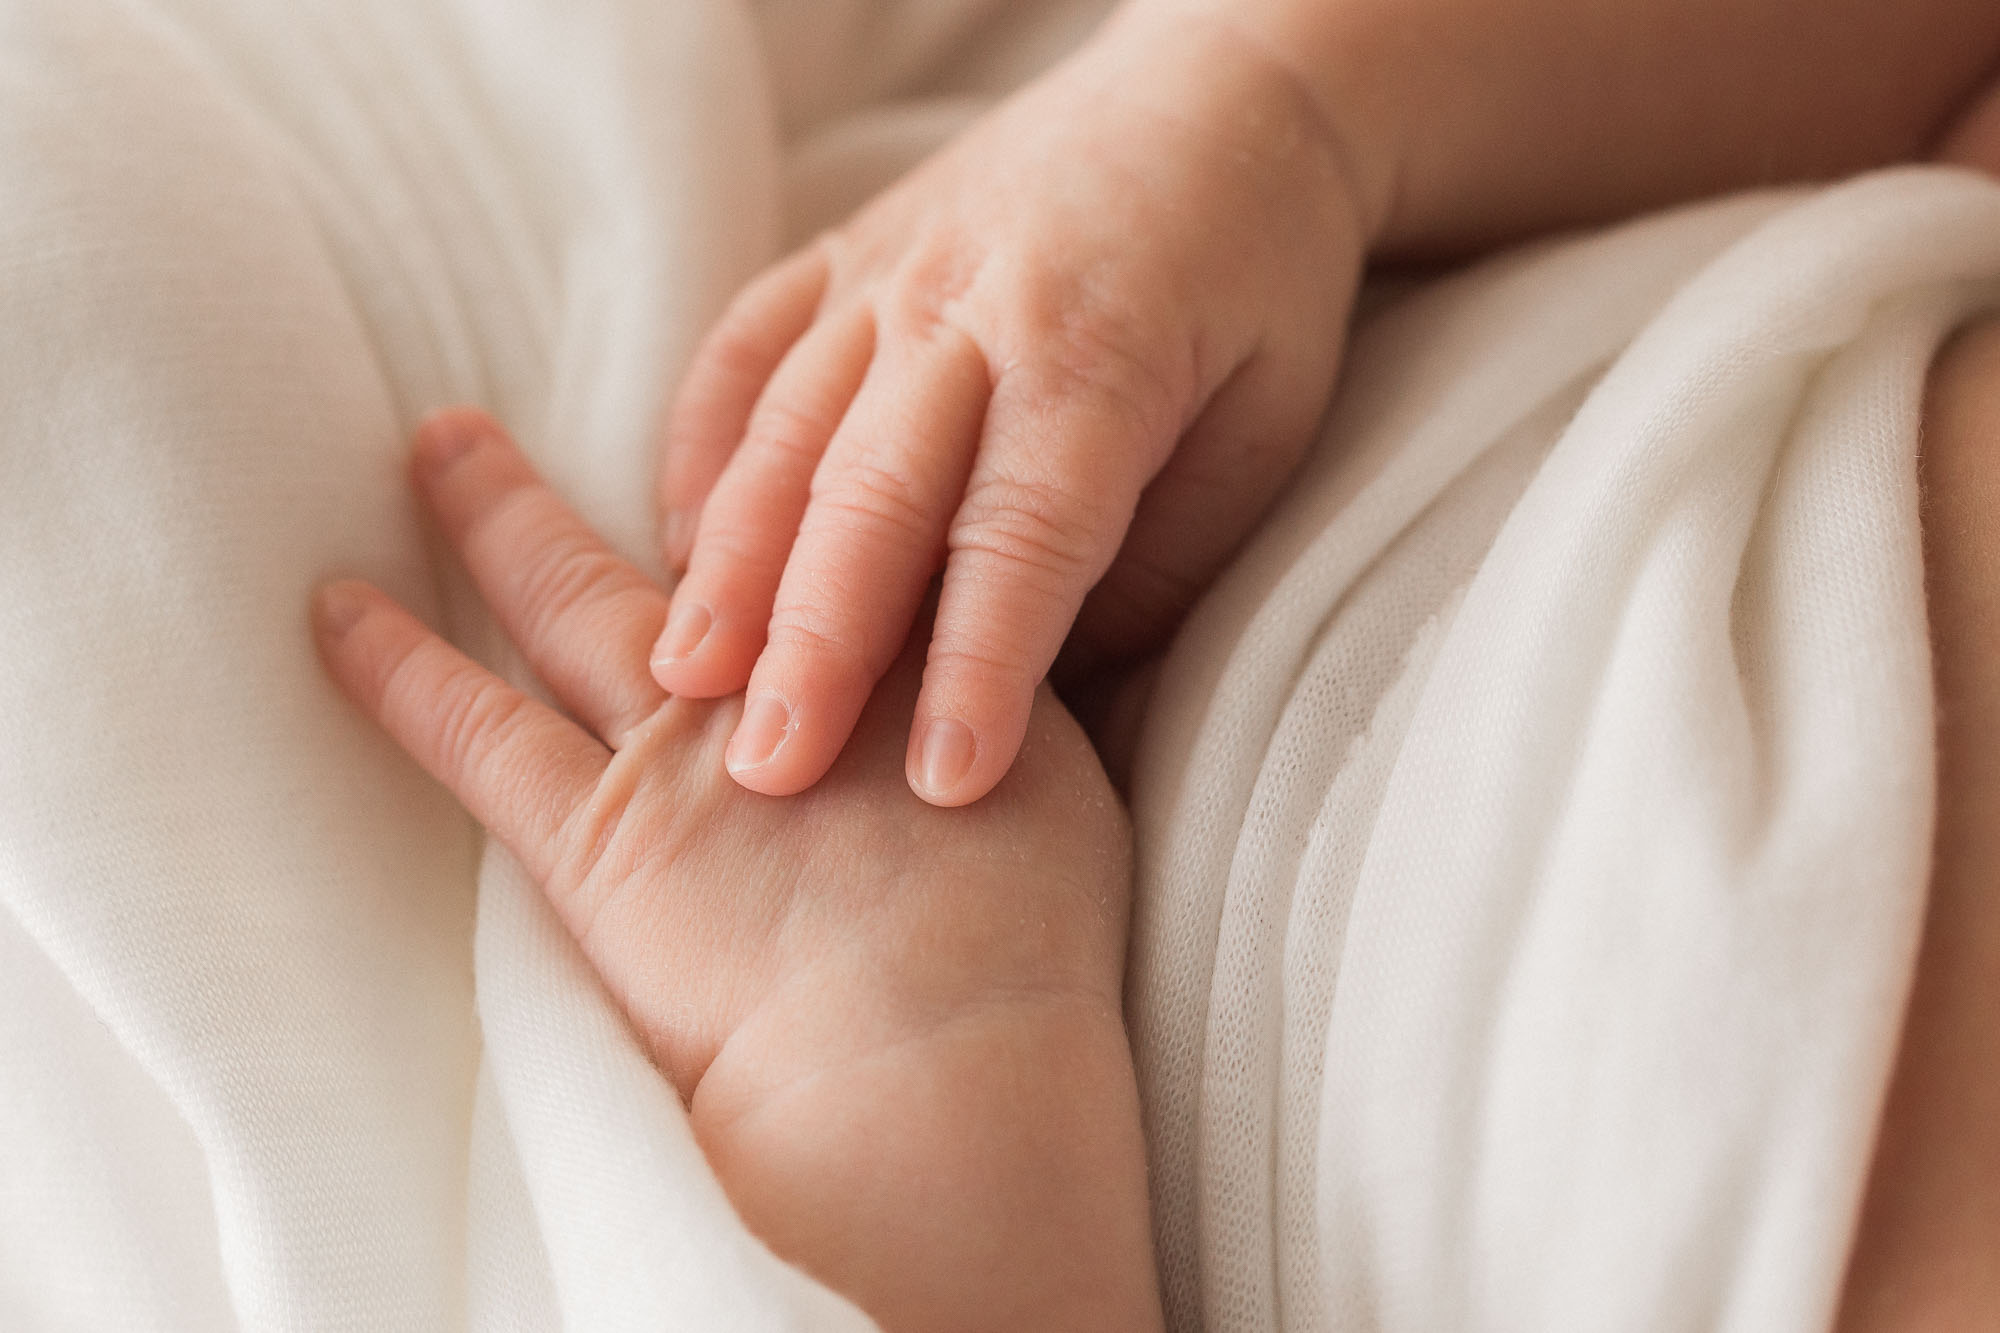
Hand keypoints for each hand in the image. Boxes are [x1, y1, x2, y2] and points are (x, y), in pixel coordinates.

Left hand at [313, 411, 1160, 1331]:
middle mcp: (773, 662)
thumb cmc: (1026, 940)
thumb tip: (1001, 652)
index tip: (734, 432)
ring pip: (563, 590)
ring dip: (497, 512)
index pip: (822, 534)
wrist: (947, 1048)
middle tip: (600, 399)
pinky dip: (399, 671)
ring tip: (440, 442)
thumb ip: (1002, 698)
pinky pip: (470, 731)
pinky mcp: (591, 833)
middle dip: (637, 453)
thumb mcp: (1054, 785)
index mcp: (888, 648)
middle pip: (691, 530)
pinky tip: (336, 614)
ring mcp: (672, 739)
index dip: (778, 480)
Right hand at [650, 9, 1367, 805]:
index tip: (944, 782)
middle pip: (878, 494)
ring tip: (682, 681)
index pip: (1029, 535)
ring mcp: (893, 272)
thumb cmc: (1256, 289)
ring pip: (787, 430)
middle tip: (769, 769)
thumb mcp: (1267, 425)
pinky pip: (744, 351)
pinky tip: (675, 551)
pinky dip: (698, 451)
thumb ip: (1159, 553)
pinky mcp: (841, 254)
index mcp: (1102, 357)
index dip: (985, 665)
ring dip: (731, 565)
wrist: (1219, 99)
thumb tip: (1052, 684)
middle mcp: (976, 310)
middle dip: (818, 643)